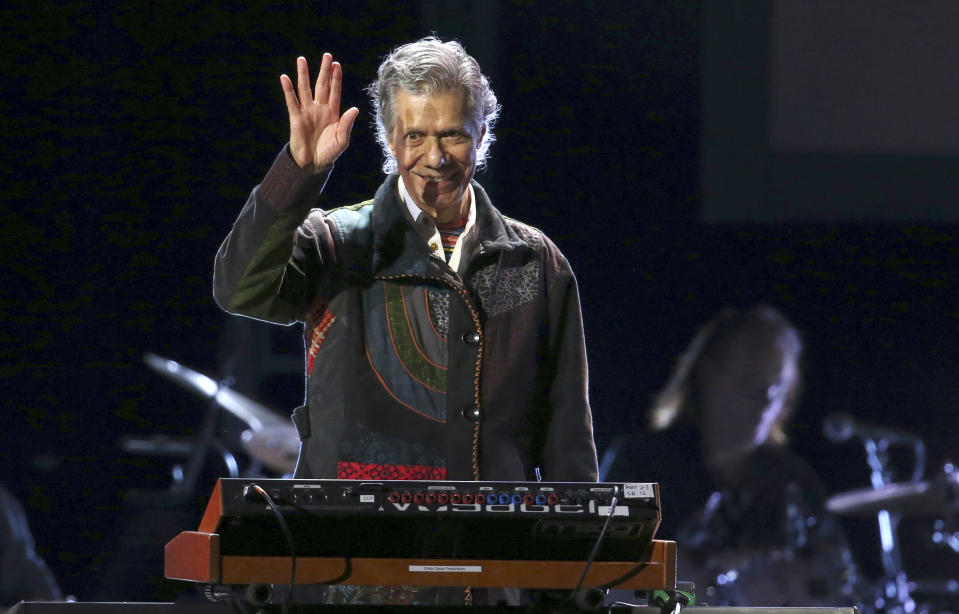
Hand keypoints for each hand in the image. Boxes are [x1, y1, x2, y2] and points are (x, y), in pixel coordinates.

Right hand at [280, 54, 359, 172]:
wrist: (313, 164)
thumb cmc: (329, 152)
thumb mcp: (342, 140)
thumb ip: (347, 124)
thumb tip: (354, 108)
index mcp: (333, 113)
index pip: (335, 91)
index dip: (336, 78)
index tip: (337, 64)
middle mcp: (320, 109)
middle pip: (322, 85)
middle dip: (324, 71)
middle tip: (326, 55)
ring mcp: (307, 112)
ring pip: (305, 89)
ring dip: (303, 74)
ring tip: (301, 60)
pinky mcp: (296, 118)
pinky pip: (291, 101)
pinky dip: (288, 89)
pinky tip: (285, 77)